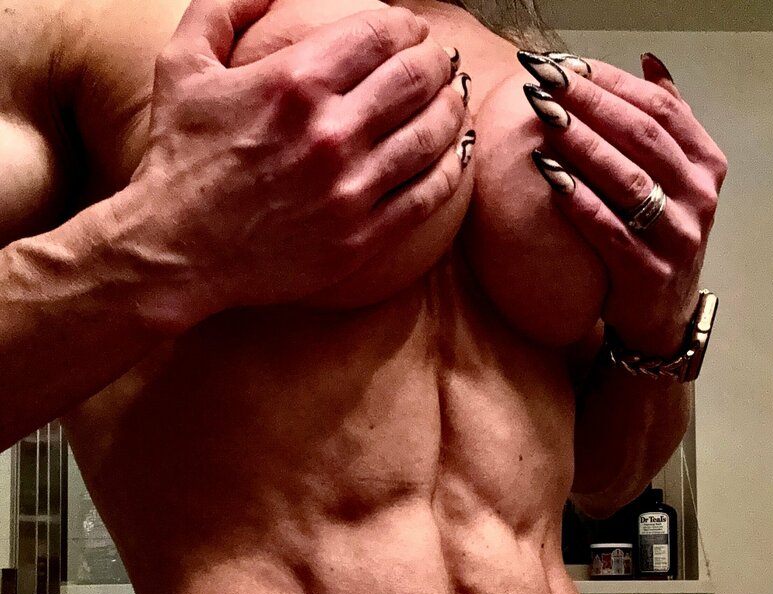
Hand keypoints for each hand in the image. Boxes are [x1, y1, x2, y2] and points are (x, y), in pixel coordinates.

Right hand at [128, 0, 467, 327]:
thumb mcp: (183, 65)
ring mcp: (350, 189)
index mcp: (295, 82)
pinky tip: (455, 154)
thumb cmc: (179, 160)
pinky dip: (451, 169)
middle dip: (439, 61)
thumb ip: (223, 6)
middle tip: (442, 62)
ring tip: (454, 101)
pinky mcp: (361, 238)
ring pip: (432, 135)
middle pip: (417, 78)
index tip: (412, 29)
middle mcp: (330, 133)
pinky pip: (427, 196)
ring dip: (452, 109)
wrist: (177, 251)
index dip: (408, 24)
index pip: (382, 34)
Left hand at [519, 51, 726, 355]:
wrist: (660, 317)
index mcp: (707, 165)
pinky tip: (550, 178)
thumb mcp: (675, 181)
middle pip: (643, 137)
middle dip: (591, 104)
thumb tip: (649, 64)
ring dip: (583, 145)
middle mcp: (699, 197)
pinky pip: (609, 230)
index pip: (662, 108)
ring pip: (628, 179)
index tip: (569, 65)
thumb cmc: (656, 240)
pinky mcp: (648, 273)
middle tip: (546, 82)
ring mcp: (677, 237)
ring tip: (546, 118)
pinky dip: (579, 202)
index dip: (615, 82)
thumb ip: (668, 126)